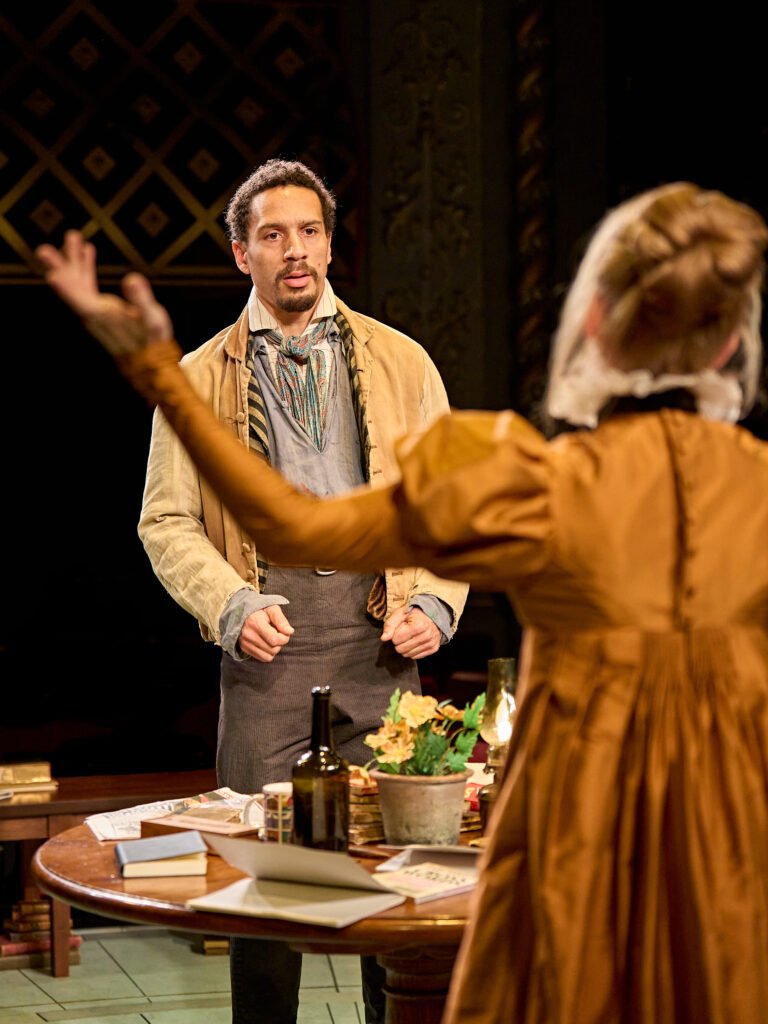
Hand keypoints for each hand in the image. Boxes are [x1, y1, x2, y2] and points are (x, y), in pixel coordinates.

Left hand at [36, 230, 171, 354]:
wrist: (148, 358)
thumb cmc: (152, 341)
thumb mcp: (153, 321)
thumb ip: (142, 300)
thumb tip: (132, 278)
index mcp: (104, 317)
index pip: (82, 302)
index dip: (67, 290)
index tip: (53, 275)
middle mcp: (93, 314)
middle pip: (72, 290)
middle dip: (60, 268)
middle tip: (43, 250)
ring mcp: (94, 310)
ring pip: (77, 284)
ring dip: (71, 261)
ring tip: (70, 237)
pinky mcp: (99, 307)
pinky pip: (87, 285)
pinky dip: (85, 267)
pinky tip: (87, 250)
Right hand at [238, 605, 294, 661]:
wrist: (241, 612)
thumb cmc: (260, 610)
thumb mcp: (272, 609)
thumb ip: (281, 620)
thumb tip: (290, 632)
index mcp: (255, 623)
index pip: (275, 640)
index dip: (284, 637)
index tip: (283, 631)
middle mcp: (249, 635)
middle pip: (273, 649)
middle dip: (280, 643)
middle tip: (277, 633)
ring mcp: (245, 643)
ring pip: (269, 656)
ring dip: (274, 648)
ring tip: (271, 638)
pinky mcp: (244, 649)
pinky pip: (263, 658)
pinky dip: (268, 653)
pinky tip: (266, 643)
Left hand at [380, 607, 440, 659]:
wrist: (431, 615)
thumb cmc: (413, 614)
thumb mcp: (399, 614)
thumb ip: (390, 625)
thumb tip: (384, 638)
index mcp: (419, 625)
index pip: (397, 639)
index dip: (395, 635)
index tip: (400, 629)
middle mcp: (427, 635)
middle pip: (402, 649)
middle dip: (399, 643)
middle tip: (403, 635)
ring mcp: (431, 642)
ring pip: (409, 655)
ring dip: (405, 648)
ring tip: (409, 638)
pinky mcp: (434, 648)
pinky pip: (416, 657)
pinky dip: (412, 651)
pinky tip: (414, 642)